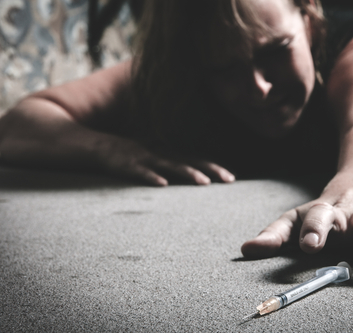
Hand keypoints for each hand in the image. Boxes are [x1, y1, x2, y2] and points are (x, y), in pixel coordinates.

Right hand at [95, 136, 234, 185]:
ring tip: (203, 182)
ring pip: (170, 166)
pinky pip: (142, 172)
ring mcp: (146, 158)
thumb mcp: (154, 156)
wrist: (99, 146)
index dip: (213, 168)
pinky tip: (162, 185)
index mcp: (168, 153)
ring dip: (188, 174)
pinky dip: (152, 177)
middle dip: (210, 170)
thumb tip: (190, 176)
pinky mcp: (129, 165)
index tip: (231, 178)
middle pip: (190, 162)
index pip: (196, 160)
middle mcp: (161, 154)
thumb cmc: (131, 154)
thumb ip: (170, 164)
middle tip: (229, 180)